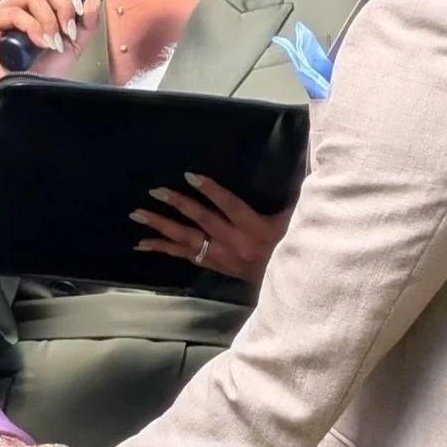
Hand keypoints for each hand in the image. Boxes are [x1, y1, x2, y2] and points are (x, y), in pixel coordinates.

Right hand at [0, 0, 97, 104]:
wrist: (28, 96)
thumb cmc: (45, 69)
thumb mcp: (74, 43)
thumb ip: (86, 21)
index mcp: (38, 0)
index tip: (78, 11)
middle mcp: (19, 0)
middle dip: (63, 6)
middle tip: (67, 32)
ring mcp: (2, 10)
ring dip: (49, 19)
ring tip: (53, 43)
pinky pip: (14, 12)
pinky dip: (32, 27)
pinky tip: (39, 44)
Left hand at [131, 173, 292, 282]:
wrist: (289, 286)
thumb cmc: (293, 245)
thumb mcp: (298, 218)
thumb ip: (297, 191)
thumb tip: (308, 160)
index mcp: (255, 228)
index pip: (229, 206)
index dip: (211, 191)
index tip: (191, 176)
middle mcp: (234, 242)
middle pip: (202, 221)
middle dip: (178, 204)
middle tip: (155, 191)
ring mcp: (221, 255)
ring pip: (187, 240)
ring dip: (161, 227)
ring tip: (138, 215)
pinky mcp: (214, 264)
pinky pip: (185, 256)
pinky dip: (163, 249)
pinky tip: (142, 243)